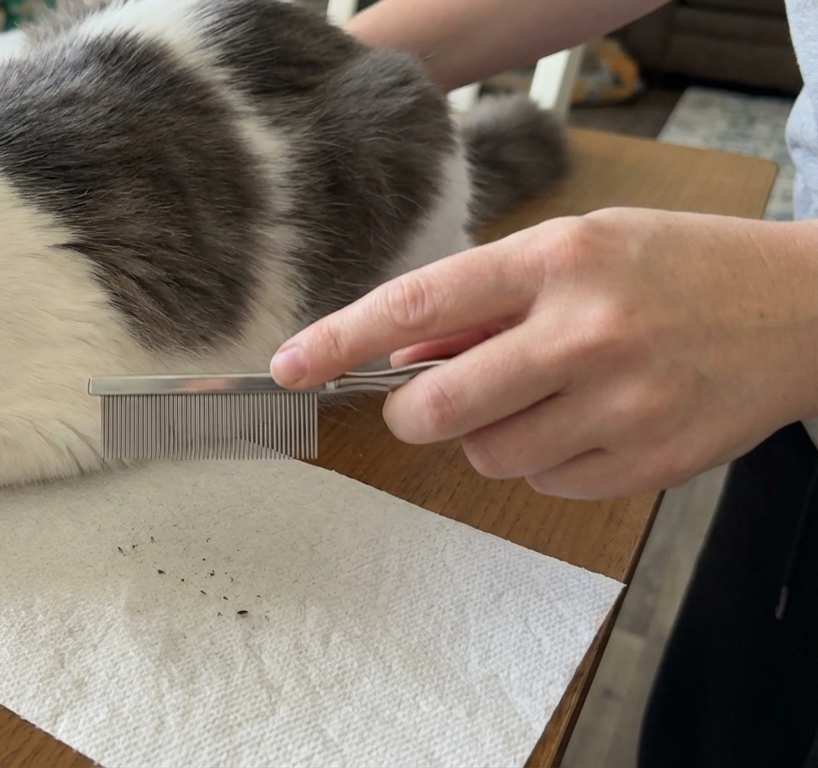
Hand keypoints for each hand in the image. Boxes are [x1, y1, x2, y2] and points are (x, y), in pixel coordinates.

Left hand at [271, 208, 817, 498]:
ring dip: (490, 435)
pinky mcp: (649, 460)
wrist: (801, 309)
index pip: (417, 306)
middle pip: (439, 409)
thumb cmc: (673, 267)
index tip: (287, 366)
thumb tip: (400, 358)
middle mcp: (585, 332)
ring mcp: (622, 403)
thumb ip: (484, 301)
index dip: (339, 341)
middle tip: (428, 401)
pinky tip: (589, 419)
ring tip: (546, 394)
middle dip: (415, 413)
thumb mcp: (576, 248)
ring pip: (487, 457)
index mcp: (557, 260)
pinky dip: (548, 461)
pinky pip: (547, 485)